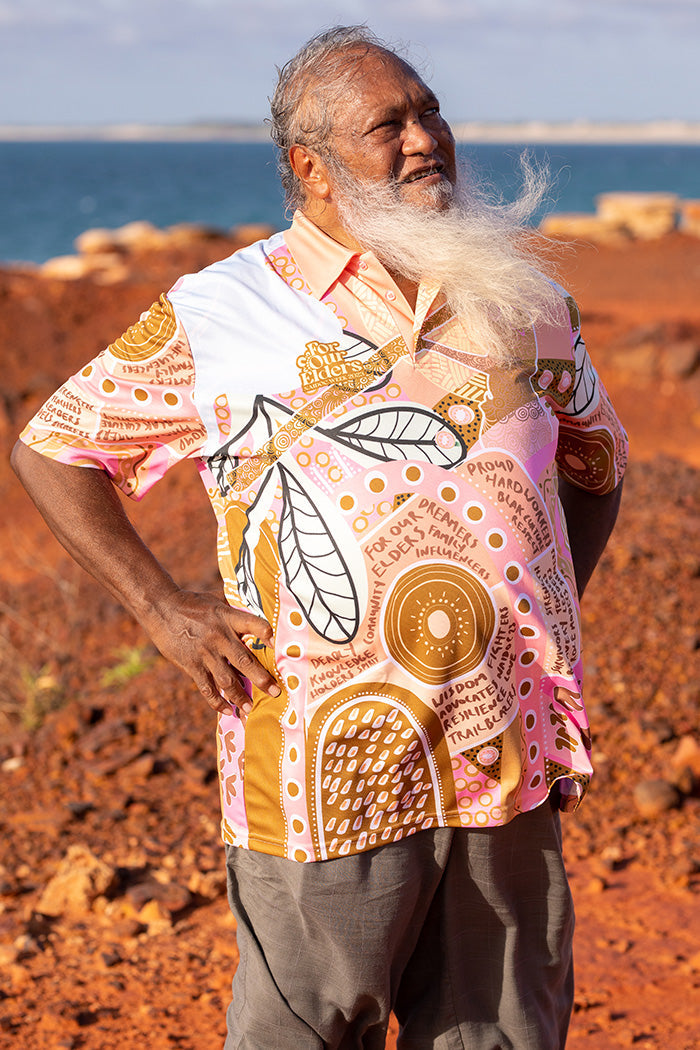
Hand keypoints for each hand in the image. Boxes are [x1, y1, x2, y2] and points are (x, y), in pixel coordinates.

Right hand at [144, 589, 279, 714]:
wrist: (160, 607)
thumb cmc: (192, 603)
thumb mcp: (216, 601)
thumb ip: (234, 613)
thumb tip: (256, 620)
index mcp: (228, 617)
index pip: (253, 624)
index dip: (266, 634)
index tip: (277, 646)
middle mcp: (219, 636)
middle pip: (244, 661)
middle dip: (262, 679)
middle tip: (276, 692)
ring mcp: (205, 652)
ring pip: (227, 680)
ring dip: (240, 697)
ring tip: (250, 709)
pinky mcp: (191, 664)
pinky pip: (207, 688)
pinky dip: (217, 702)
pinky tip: (227, 710)